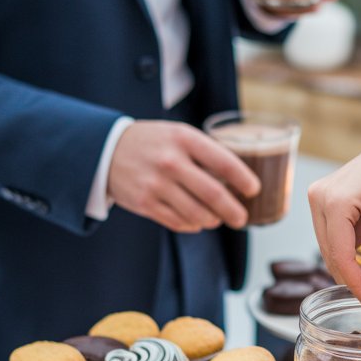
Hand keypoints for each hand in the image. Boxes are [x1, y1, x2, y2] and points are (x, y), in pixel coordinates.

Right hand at [108, 121, 258, 232]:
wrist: (106, 150)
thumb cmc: (153, 143)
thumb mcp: (178, 135)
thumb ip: (205, 153)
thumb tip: (238, 181)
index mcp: (184, 139)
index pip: (224, 162)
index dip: (244, 180)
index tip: (253, 190)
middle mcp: (171, 162)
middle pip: (213, 194)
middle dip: (234, 211)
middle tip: (242, 218)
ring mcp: (156, 184)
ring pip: (197, 214)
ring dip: (212, 220)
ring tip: (216, 218)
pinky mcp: (145, 203)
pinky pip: (178, 222)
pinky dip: (192, 225)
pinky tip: (196, 221)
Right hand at [308, 127, 360, 311]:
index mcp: (335, 201)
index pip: (341, 258)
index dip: (358, 287)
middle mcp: (319, 198)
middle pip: (332, 256)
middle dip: (357, 280)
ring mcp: (319, 198)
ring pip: (332, 249)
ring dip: (354, 268)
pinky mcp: (326, 200)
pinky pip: (335, 237)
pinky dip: (353, 252)